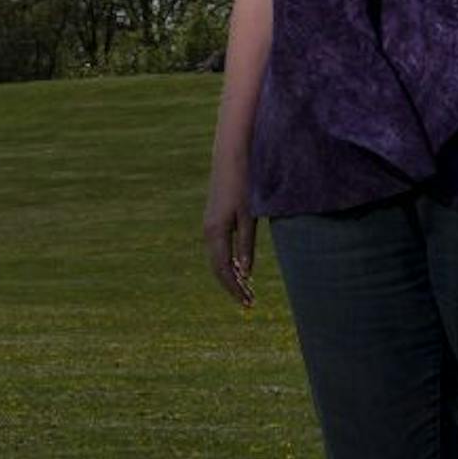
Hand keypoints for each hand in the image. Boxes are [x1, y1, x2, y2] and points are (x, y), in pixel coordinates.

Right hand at [203, 168, 257, 308]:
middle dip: (232, 286)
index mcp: (216, 233)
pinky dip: (228, 262)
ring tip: (246, 289)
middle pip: (218, 268)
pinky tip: (240, 267)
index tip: (248, 303)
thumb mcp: (249, 216)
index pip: (224, 270)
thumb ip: (247, 244)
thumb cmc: (243, 184)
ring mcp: (209, 225)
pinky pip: (218, 248)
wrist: (231, 156)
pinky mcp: (213, 219)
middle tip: (249, 302)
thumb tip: (245, 272)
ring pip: (217, 259)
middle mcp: (208, 232)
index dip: (235, 288)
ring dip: (230, 275)